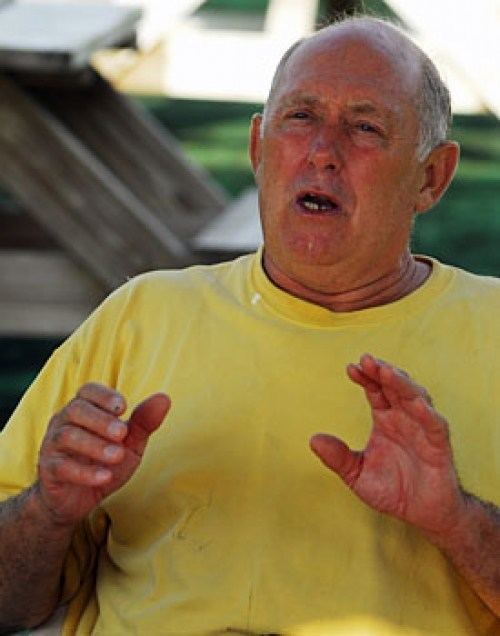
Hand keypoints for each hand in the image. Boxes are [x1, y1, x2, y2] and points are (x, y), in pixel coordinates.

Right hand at [36, 384, 169, 526]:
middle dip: (101, 420)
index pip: (88, 391)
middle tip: (122, 433)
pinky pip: (61, 467)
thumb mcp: (129, 442)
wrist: (77, 499)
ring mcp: (53, 446)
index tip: (124, 407)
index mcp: (84, 409)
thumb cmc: (104, 462)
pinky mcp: (49, 471)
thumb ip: (144, 422)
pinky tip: (105, 476)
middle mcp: (64, 422)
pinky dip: (84, 472)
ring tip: (117, 455)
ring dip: (95, 445)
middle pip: (76, 410)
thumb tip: (164, 398)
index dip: (105, 395)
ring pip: (67, 436)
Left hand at [310, 354, 465, 536]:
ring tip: (387, 372)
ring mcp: (423, 430)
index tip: (351, 367)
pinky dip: (427, 413)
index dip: (365, 377)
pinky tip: (416, 404)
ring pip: (416, 398)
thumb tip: (313, 440)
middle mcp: (404, 418)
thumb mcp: (357, 475)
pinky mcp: (439, 446)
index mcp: (385, 419)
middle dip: (382, 372)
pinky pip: (435, 425)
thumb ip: (338, 458)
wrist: (423, 515)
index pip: (375, 390)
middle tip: (367, 359)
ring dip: (402, 384)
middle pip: (394, 387)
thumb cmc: (392, 490)